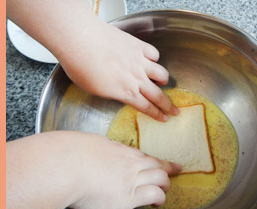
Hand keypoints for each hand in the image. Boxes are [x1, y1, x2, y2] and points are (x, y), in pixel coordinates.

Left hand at [7, 0, 175, 120]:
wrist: (83, 41)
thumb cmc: (82, 68)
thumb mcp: (94, 90)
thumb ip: (110, 92)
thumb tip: (117, 91)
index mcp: (125, 93)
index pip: (145, 107)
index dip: (156, 114)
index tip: (164, 118)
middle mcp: (136, 78)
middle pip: (157, 95)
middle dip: (168, 105)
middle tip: (175, 110)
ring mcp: (139, 61)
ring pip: (160, 73)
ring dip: (163, 80)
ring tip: (162, 82)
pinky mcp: (138, 45)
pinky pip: (153, 54)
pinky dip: (153, 59)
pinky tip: (150, 60)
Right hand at [7, 132, 179, 208]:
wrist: (66, 166)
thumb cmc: (66, 156)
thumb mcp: (80, 146)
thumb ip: (86, 152)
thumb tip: (78, 155)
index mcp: (115, 150)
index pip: (138, 155)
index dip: (149, 160)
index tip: (154, 161)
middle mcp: (127, 162)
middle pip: (154, 164)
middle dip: (165, 169)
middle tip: (174, 170)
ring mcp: (131, 177)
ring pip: (160, 178)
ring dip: (164, 184)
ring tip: (165, 190)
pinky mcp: (130, 194)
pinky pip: (155, 194)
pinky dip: (159, 197)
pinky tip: (159, 202)